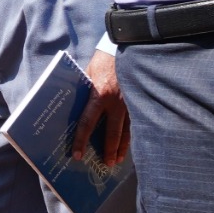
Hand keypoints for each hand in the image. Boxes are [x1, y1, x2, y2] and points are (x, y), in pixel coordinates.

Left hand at [70, 50, 131, 165]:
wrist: (126, 47)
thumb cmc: (103, 61)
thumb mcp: (87, 74)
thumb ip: (83, 92)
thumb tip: (73, 109)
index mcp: (99, 95)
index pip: (88, 123)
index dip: (82, 140)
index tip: (78, 154)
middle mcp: (116, 103)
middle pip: (112, 133)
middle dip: (108, 150)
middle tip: (106, 164)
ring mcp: (130, 103)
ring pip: (127, 131)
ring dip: (123, 147)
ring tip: (118, 160)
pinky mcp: (140, 101)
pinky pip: (136, 122)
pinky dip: (133, 135)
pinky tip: (131, 144)